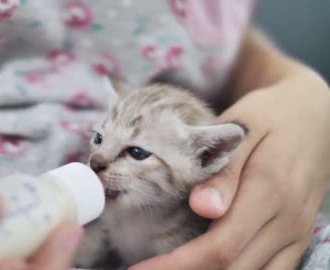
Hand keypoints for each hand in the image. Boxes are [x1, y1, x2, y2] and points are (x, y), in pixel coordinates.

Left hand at [130, 75, 329, 269]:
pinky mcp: (298, 239)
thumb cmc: (270, 118)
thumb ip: (224, 171)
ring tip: (169, 269)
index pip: (219, 247)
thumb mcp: (244, 130)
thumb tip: (202, 207)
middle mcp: (287, 222)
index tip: (139, 269)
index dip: (176, 265)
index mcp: (270, 191)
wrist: (314, 118)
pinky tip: (204, 267)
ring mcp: (296, 235)